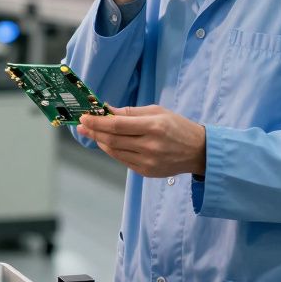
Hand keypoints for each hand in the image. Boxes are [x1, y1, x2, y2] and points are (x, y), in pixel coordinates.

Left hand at [77, 105, 204, 177]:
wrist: (198, 151)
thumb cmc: (177, 127)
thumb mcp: (157, 111)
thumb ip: (130, 112)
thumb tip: (107, 109)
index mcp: (153, 127)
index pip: (117, 125)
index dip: (97, 122)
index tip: (84, 117)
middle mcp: (150, 146)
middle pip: (112, 140)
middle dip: (93, 132)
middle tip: (82, 125)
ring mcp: (148, 161)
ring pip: (114, 152)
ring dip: (100, 141)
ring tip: (93, 133)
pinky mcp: (146, 172)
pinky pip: (122, 160)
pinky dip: (112, 151)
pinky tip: (107, 143)